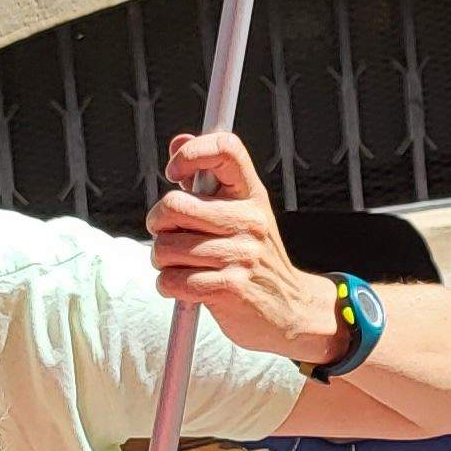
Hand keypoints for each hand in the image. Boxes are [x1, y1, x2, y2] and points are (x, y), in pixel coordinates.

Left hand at [150, 132, 343, 365]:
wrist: (291, 309)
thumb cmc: (254, 258)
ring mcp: (241, 255)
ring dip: (163, 261)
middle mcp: (249, 220)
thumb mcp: (240, 212)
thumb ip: (205, 179)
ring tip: (184, 265)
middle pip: (174, 205)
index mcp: (251, 195)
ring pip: (165, 248)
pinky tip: (187, 286)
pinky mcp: (229, 288)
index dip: (191, 153)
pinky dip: (169, 287)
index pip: (225, 149)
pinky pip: (171, 281)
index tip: (175, 172)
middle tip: (172, 234)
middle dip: (159, 225)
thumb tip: (178, 141)